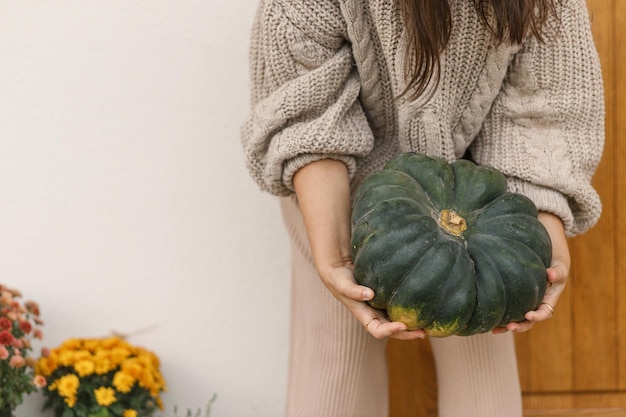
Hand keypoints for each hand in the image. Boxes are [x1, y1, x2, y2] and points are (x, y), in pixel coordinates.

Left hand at [294, 159, 424, 340]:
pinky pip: (349, 290)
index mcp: (372, 307)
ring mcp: (348, 298)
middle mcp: (360, 307)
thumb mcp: (383, 269)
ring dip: (381, 324)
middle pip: (377, 330)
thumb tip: (435, 256)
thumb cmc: (362, 260)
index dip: (407, 333)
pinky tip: (371, 293)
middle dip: (397, 333)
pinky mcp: (336, 283)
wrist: (332, 251)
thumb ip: (401, 271)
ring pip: (364, 320)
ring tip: (399, 324)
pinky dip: (359, 293)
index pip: (390, 327)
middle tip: (416, 332)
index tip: (427, 332)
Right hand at [319, 263, 425, 339]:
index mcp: (363, 315)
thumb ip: (354, 291)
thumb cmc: (339, 279)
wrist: (339, 270)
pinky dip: (409, 309)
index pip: (377, 330)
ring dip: (411, 325)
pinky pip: (399, 307)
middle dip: (407, 334)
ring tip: (428, 324)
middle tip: (423, 332)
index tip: (402, 325)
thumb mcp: (344, 285)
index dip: (390, 331)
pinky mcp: (386, 298)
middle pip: (391, 331)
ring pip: (397, 321)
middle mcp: (374, 314)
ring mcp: (380, 307)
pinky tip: (422, 306)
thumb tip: (371, 294)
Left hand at [494, 211, 569, 333]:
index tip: (528, 315)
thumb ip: (557, 270)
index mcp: (549, 297)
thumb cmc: (554, 255)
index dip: (538, 316)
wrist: (545, 245)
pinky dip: (500, 312)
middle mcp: (537, 301)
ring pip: (516, 315)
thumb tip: (550, 274)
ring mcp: (525, 298)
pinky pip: (508, 305)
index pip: (545, 311)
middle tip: (508, 326)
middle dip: (520, 326)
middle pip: (529, 319)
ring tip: (494, 329)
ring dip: (507, 324)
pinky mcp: (514, 292)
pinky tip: (487, 315)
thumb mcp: (560, 263)